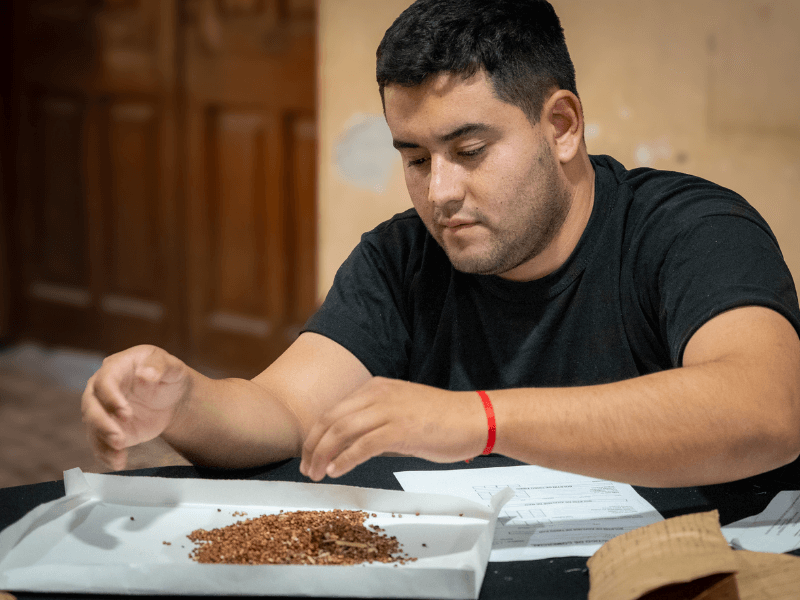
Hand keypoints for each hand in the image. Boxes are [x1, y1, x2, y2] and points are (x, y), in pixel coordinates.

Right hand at [81, 345, 190, 470]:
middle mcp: (102, 388)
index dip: (111, 397)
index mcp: (116, 367)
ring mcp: (103, 409)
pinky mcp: (108, 428)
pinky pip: (100, 442)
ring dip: (102, 442)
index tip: (126, 413)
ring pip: (92, 426)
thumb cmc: (169, 375)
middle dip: (102, 424)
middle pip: (91, 405)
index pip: (105, 381)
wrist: (172, 398)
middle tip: (119, 439)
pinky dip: (106, 454)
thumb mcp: (171, 366)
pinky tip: (118, 463)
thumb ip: (159, 366)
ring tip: (119, 456)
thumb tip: (145, 374)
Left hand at [299, 377, 484, 480]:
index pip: (334, 410)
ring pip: (341, 430)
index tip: (309, 454)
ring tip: (316, 474)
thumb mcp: (402, 413)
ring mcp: (389, 410)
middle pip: (331, 419)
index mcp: (376, 388)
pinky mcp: (400, 429)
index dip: (316, 434)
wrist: (476, 418)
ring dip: (323, 454)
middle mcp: (378, 394)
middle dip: (313, 445)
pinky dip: (345, 459)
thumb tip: (355, 446)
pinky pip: (362, 445)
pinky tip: (336, 471)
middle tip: (306, 468)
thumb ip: (377, 425)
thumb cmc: (443, 420)